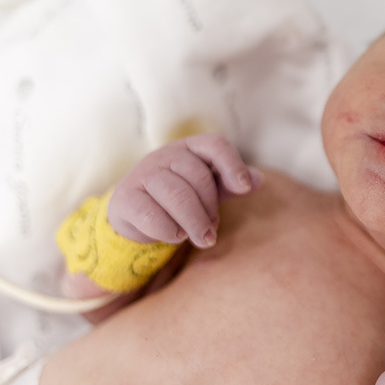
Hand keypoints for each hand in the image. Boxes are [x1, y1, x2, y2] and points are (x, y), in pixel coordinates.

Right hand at [107, 134, 261, 248]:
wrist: (136, 216)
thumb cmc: (180, 198)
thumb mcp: (209, 190)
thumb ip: (231, 184)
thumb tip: (259, 179)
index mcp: (189, 148)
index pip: (214, 145)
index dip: (232, 164)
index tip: (244, 188)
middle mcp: (164, 155)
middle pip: (197, 175)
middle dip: (210, 208)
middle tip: (212, 231)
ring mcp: (142, 174)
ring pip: (176, 194)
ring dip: (194, 221)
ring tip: (202, 239)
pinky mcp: (125, 198)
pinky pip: (151, 213)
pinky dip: (168, 229)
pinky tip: (175, 237)